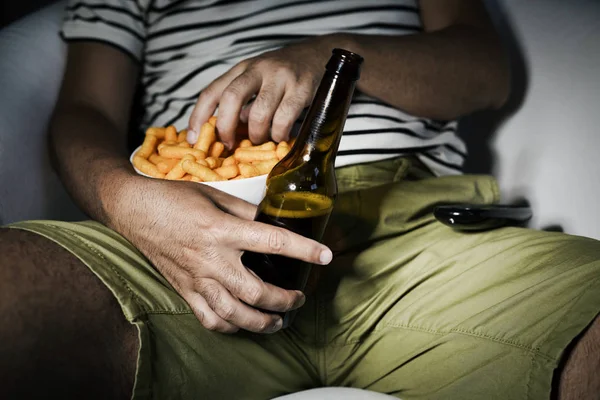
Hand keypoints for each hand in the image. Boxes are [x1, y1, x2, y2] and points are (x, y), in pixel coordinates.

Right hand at [108, 176, 332, 333]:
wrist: (134, 210)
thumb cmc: (175, 199)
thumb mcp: (216, 196)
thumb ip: (247, 212)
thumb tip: (272, 222)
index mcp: (222, 230)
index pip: (273, 242)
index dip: (304, 250)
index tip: (325, 257)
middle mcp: (211, 259)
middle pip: (256, 292)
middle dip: (285, 300)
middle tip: (299, 297)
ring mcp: (196, 279)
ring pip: (234, 314)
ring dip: (261, 322)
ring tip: (278, 320)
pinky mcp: (184, 290)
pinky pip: (209, 318)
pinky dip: (229, 326)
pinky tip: (242, 323)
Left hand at [188, 36, 334, 147]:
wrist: (321, 54)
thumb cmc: (285, 75)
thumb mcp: (258, 80)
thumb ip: (242, 102)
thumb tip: (225, 133)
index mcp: (241, 69)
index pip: (212, 91)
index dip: (198, 116)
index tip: (193, 139)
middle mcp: (258, 69)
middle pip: (230, 98)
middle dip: (225, 127)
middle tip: (229, 144)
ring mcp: (280, 78)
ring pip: (258, 114)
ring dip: (257, 134)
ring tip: (262, 139)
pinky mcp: (301, 88)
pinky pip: (283, 120)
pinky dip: (279, 134)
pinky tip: (281, 136)